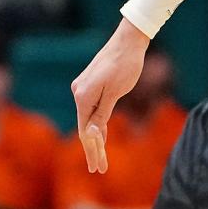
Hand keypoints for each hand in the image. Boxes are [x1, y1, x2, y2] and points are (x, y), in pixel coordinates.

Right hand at [71, 19, 149, 172]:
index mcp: (82, 96)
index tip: (98, 167)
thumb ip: (102, 113)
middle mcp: (78, 92)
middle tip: (99, 169)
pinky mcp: (90, 84)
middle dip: (93, 149)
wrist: (129, 39)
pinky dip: (97, 123)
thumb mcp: (116, 92)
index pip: (86, 131)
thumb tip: (92, 134)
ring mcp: (83, 87)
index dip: (93, 150)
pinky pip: (91, 108)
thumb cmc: (126, 64)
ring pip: (87, 118)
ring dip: (95, 138)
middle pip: (85, 127)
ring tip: (100, 158)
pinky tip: (101, 135)